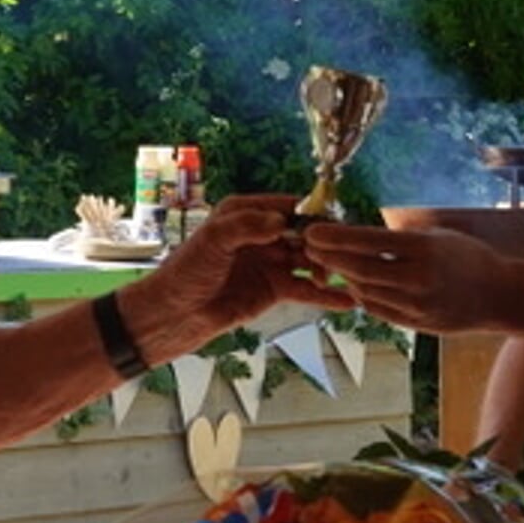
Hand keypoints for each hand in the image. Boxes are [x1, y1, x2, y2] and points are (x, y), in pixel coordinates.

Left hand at [119, 195, 353, 361]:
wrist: (171, 316)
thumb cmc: (184, 273)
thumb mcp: (212, 242)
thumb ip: (246, 226)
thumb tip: (281, 220)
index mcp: (244, 213)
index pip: (288, 206)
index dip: (312, 214)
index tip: (335, 225)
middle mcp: (260, 234)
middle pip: (304, 233)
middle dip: (326, 243)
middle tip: (348, 256)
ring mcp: (268, 263)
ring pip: (308, 260)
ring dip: (329, 267)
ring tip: (352, 276)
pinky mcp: (272, 290)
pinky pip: (303, 289)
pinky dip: (324, 295)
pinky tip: (347, 300)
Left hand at [301, 220, 508, 333]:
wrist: (499, 296)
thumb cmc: (467, 256)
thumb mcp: (437, 234)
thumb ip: (399, 235)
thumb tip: (357, 230)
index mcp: (423, 249)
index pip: (368, 240)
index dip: (335, 236)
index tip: (311, 231)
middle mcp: (417, 279)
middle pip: (358, 268)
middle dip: (329, 258)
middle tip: (309, 248)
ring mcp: (415, 305)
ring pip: (363, 291)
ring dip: (343, 277)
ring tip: (330, 263)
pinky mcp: (414, 324)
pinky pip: (376, 309)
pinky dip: (362, 295)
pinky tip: (355, 283)